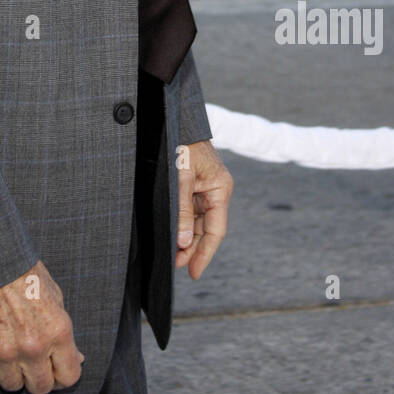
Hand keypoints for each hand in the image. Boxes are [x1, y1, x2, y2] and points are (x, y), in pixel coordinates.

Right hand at [0, 258, 84, 393]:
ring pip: (12, 387)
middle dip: (38, 377)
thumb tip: (76, 359)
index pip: (69, 377)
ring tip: (10, 353)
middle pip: (41, 388)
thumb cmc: (24, 273)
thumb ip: (64, 333)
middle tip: (32, 363)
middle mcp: (33, 346)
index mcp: (57, 331)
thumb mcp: (55, 296)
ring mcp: (4, 351)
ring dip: (12, 374)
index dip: (63, 375)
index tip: (55, 369)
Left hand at [175, 140, 232, 277]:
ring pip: (199, 221)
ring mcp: (206, 188)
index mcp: (221, 188)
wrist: (176, 120)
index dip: (204, 253)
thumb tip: (184, 242)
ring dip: (187, 237)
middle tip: (177, 266)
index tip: (193, 273)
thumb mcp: (180, 179)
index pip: (216, 230)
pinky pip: (191, 210)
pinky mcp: (195, 184)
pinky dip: (183, 223)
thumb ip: (183, 211)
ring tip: (173, 255)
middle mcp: (217, 190)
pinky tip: (174, 234)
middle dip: (193, 248)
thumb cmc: (182, 145)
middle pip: (208, 228)